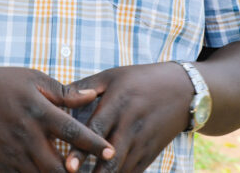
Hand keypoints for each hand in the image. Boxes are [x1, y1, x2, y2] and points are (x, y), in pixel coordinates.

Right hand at [0, 66, 114, 171]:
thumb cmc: (1, 84)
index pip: (72, 131)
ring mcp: (13, 155)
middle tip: (99, 172)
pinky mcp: (2, 166)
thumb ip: (64, 92)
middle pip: (59, 167)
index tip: (111, 152)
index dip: (93, 143)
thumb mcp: (33, 79)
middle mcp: (26, 137)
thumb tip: (93, 96)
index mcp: (37, 112)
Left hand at [64, 63, 190, 171]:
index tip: (68, 165)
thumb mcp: (113, 76)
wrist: (183, 90)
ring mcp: (142, 142)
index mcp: (118, 104)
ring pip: (121, 170)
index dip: (81, 149)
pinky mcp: (150, 153)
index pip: (96, 130)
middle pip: (110, 159)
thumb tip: (56, 97)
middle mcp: (130, 126)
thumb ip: (84, 87)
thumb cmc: (141, 80)